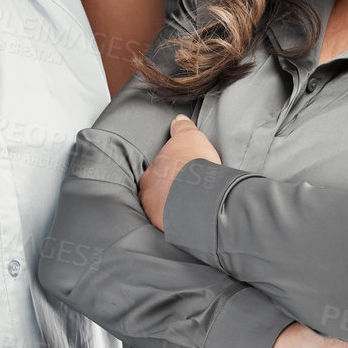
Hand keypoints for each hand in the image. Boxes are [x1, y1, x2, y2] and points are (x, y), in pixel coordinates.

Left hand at [139, 115, 220, 229]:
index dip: (167, 173)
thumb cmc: (193, 163)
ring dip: (171, 208)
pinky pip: (171, 224)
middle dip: (166, 192)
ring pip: (161, 209)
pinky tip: (188, 222)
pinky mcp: (166, 227)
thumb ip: (182, 128)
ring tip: (187, 209)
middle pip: (155, 192)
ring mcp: (155, 211)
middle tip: (183, 193)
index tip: (177, 175)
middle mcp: (148, 191)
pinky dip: (178, 222)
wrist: (198, 192)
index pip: (155, 172)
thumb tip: (178, 120)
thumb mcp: (189, 136)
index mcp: (151, 171)